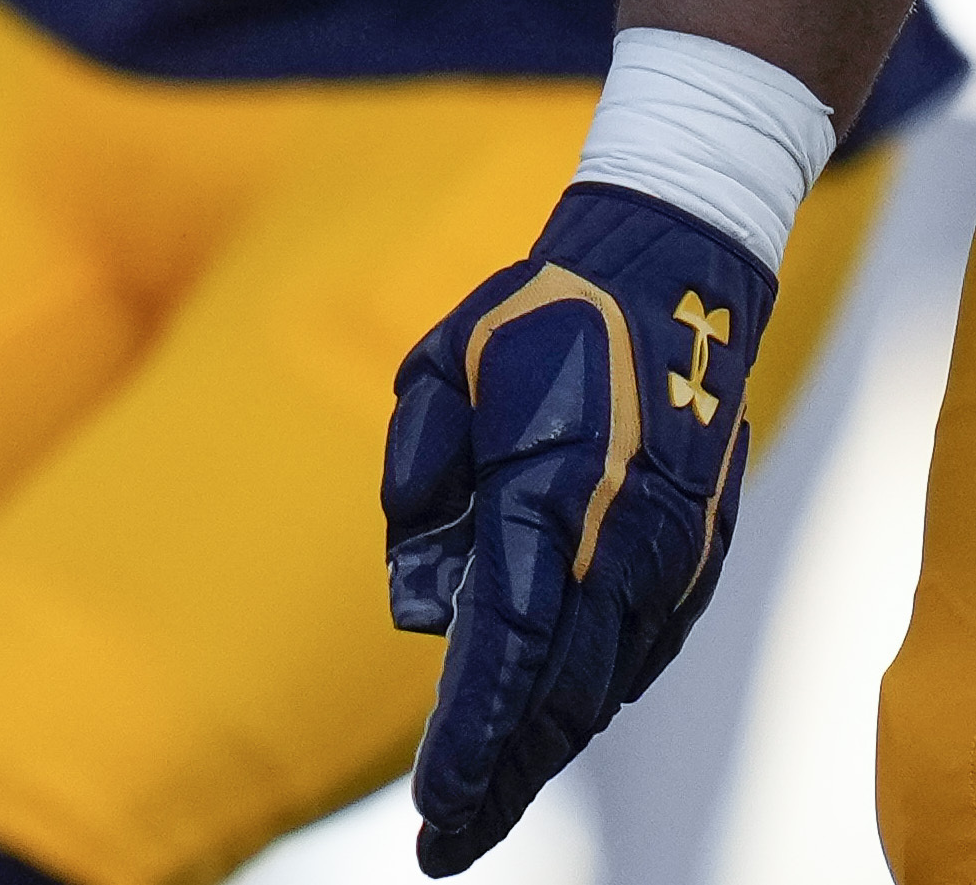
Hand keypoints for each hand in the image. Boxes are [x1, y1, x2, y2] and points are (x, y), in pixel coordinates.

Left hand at [386, 186, 776, 872]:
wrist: (671, 277)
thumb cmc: (533, 319)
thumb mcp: (435, 375)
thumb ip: (417, 484)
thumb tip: (420, 612)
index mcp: (547, 496)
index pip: (504, 652)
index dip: (469, 740)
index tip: (433, 808)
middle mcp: (617, 543)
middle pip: (557, 699)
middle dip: (500, 779)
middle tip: (443, 846)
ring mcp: (665, 557)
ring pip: (600, 688)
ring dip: (540, 752)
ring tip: (476, 806)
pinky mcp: (688, 558)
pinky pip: (632, 653)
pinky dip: (585, 701)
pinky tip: (541, 733)